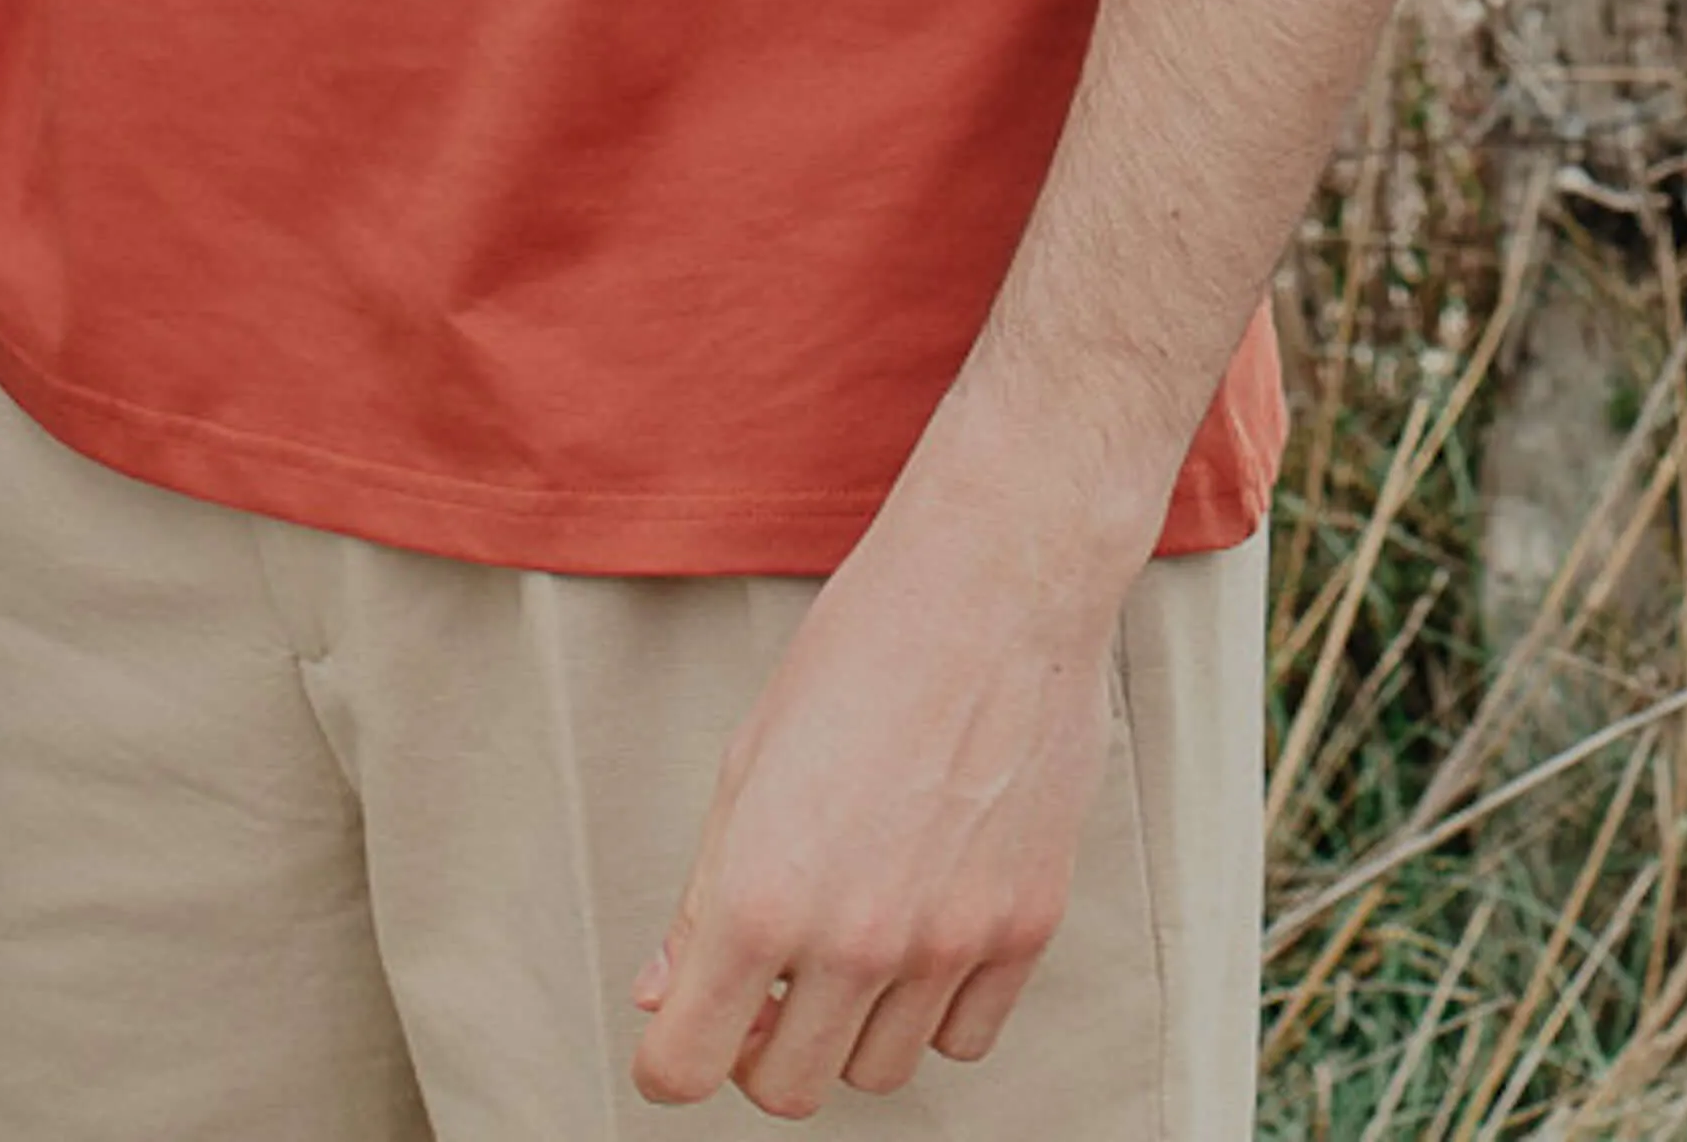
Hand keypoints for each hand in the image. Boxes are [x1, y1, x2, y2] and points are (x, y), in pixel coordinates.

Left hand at [630, 490, 1124, 1115]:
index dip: (667, 1060)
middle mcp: (856, 941)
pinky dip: (932, 1008)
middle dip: (757, 1050)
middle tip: (755, 987)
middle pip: (788, 1088)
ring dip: (846, 1028)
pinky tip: (915, 929)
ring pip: (879, 1070)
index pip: (688, 1062)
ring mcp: (949, 946)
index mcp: (762, 895)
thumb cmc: (852, 659)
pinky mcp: (1025, 934)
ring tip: (840, 940)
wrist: (989, 597)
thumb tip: (661, 993)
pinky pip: (965, 1035)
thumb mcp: (744, 765)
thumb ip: (701, 897)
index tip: (672, 1037)